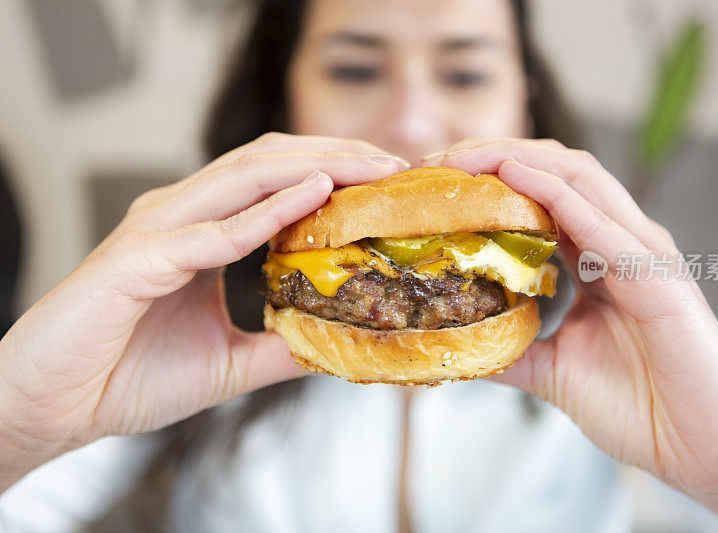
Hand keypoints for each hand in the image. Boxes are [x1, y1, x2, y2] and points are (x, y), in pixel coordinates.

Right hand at [0, 133, 408, 490]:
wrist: (54, 406)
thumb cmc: (126, 376)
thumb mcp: (227, 362)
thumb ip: (277, 346)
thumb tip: (333, 344)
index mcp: (200, 230)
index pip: (275, 181)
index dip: (333, 172)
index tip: (386, 183)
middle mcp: (180, 215)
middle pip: (269, 162)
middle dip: (336, 155)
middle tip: (394, 165)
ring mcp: (157, 230)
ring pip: (246, 176)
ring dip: (314, 167)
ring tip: (370, 168)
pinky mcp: (138, 259)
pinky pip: (214, 230)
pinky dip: (267, 210)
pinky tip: (314, 196)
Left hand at [425, 139, 717, 531]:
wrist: (705, 453)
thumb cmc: (642, 408)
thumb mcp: (554, 371)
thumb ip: (511, 349)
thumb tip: (458, 343)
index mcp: (600, 258)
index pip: (541, 196)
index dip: (489, 181)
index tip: (433, 184)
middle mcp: (622, 244)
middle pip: (555, 171)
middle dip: (492, 156)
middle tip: (434, 162)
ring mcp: (643, 255)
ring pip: (578, 178)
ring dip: (516, 159)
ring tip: (462, 159)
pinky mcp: (658, 279)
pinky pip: (602, 223)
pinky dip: (556, 193)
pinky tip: (515, 175)